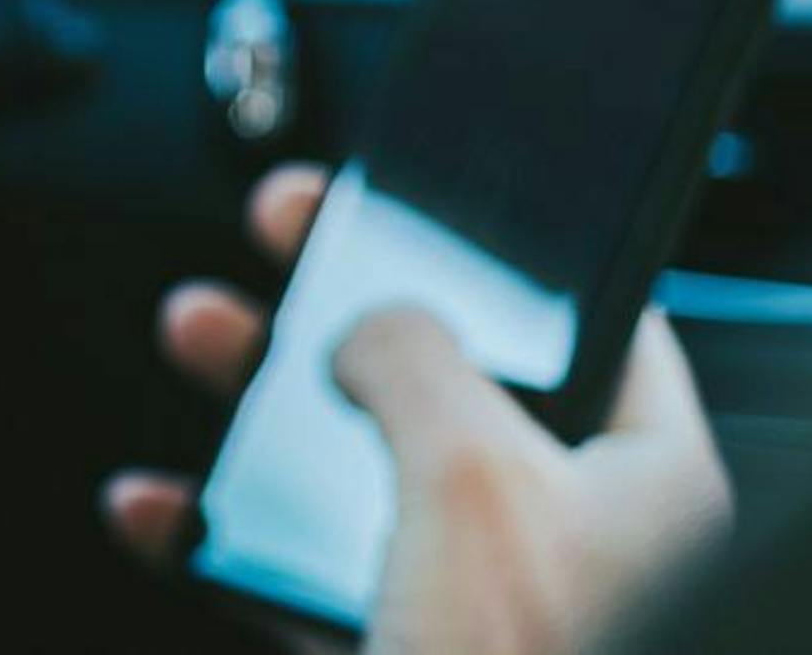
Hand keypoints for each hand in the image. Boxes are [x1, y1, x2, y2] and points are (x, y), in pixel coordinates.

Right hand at [100, 165, 732, 654]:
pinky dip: (223, 539)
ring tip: (197, 339)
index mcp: (649, 485)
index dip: (496, 251)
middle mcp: (578, 545)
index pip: (593, 324)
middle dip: (341, 308)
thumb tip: (376, 324)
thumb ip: (419, 361)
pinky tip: (163, 511)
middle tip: (277, 240)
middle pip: (451, 384)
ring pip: (364, 473)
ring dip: (264, 407)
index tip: (408, 199)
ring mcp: (488, 614)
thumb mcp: (472, 474)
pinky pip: (305, 583)